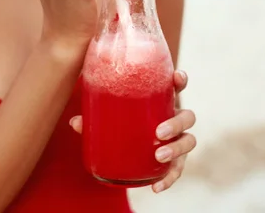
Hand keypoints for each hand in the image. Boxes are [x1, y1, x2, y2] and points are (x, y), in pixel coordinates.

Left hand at [69, 70, 196, 192]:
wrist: (132, 145)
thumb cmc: (125, 120)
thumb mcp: (112, 115)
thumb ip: (95, 118)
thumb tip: (75, 122)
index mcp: (163, 101)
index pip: (177, 86)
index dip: (180, 80)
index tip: (177, 77)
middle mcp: (175, 118)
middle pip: (187, 117)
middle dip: (176, 123)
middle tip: (159, 132)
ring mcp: (178, 139)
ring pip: (189, 141)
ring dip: (177, 149)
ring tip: (159, 156)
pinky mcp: (176, 160)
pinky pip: (178, 169)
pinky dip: (169, 179)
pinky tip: (157, 187)